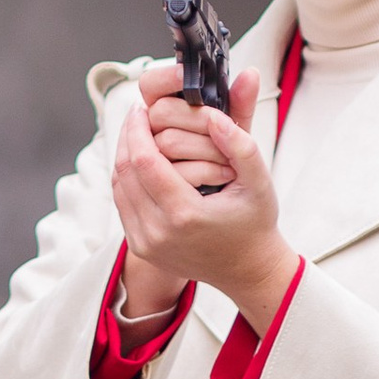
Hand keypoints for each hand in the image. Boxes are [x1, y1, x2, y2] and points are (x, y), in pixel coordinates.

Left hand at [113, 60, 300, 334]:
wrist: (247, 270)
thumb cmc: (255, 223)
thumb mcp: (260, 183)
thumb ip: (241, 145)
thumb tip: (215, 117)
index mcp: (185, 215)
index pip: (143, 160)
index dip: (138, 129)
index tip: (142, 108)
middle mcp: (158, 232)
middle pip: (124, 172)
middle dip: (127, 138)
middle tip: (137, 115)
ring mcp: (145, 243)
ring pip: (118, 187)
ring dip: (123, 155)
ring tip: (137, 134)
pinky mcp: (140, 247)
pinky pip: (123, 203)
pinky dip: (126, 177)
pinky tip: (140, 159)